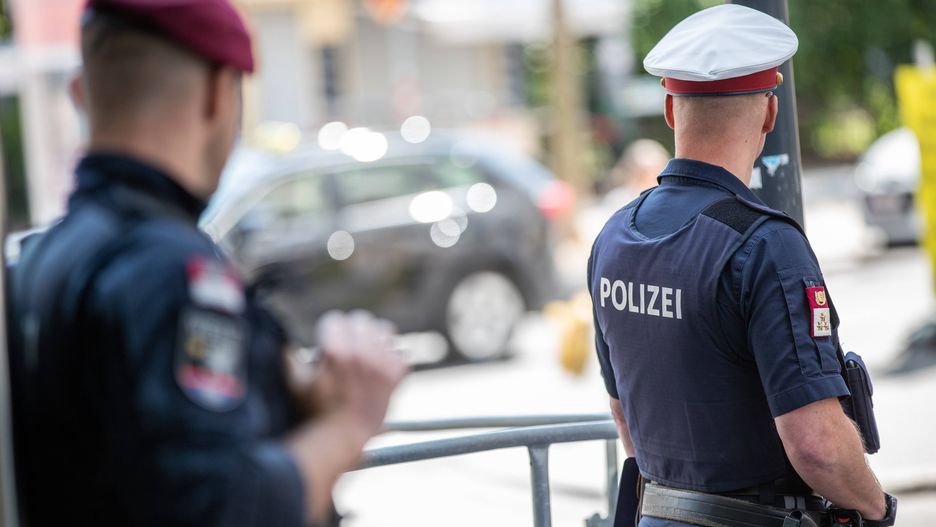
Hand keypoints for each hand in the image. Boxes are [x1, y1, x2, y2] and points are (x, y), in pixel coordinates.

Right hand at [291, 310, 405, 435]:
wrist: (348, 434)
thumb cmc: (318, 410)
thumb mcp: (296, 383)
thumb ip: (288, 356)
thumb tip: (282, 339)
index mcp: (336, 351)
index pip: (335, 319)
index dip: (327, 331)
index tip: (326, 344)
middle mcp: (362, 353)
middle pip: (360, 319)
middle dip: (350, 331)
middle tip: (344, 346)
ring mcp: (382, 363)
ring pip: (383, 328)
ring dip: (372, 337)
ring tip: (363, 351)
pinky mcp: (396, 373)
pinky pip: (398, 348)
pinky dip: (389, 354)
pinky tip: (377, 364)